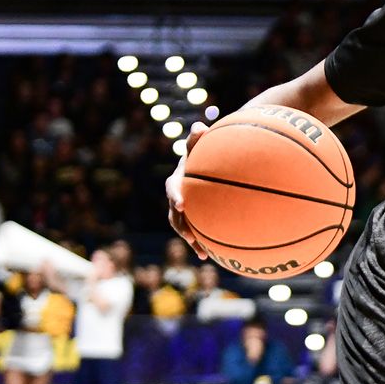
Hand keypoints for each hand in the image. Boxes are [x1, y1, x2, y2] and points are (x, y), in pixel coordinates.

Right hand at [165, 123, 209, 258]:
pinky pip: (197, 231)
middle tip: (190, 236)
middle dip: (181, 226)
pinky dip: (203, 243)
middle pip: (174, 214)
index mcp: (177, 179)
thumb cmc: (206, 149)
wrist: (209, 159)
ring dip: (191, 240)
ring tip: (202, 253)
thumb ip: (198, 136)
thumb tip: (200, 127)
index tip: (183, 204)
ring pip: (184, 227)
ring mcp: (186, 208)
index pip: (172, 188)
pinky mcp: (195, 216)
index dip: (175, 196)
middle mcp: (178, 195)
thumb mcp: (201, 142)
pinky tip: (212, 256)